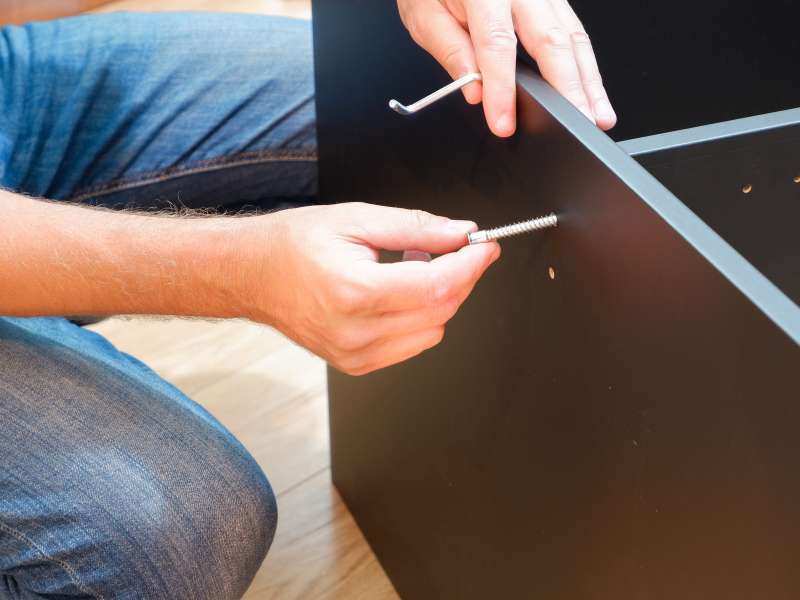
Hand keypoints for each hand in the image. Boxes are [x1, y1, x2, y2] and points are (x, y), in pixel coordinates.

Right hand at [242, 203, 499, 374]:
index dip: (471, 264)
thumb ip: (417, 228)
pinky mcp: (357, 365)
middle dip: (461, 276)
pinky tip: (398, 292)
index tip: (486, 246)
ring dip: (439, 297)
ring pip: (433, 330)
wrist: (252, 275)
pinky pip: (413, 344)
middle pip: (442, 310)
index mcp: (356, 292)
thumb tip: (462, 233)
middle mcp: (357, 332)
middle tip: (454, 247)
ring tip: (410, 267)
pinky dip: (420, 317)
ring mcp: (356, 355)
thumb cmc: (295, 243)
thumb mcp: (357, 219)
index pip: (438, 286)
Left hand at [397, 0, 616, 136]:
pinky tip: (590, 90)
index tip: (504, 121)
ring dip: (587, 80)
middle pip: (551, 40)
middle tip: (578, 124)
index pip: (497, 44)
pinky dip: (584, 64)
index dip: (502, 87)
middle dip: (567, 88)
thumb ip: (449, 49)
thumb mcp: (424, 13)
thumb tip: (474, 89)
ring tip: (597, 115)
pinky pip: (572, 31)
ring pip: (572, 36)